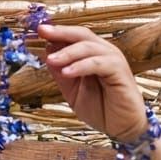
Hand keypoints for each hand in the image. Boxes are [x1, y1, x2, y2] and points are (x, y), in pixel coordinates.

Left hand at [40, 24, 146, 142]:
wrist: (122, 128)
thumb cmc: (101, 109)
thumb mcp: (73, 91)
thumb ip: (61, 74)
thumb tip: (47, 55)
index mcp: (93, 54)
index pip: (74, 37)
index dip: (56, 32)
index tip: (37, 31)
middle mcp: (104, 52)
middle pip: (81, 34)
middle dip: (60, 32)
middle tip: (42, 31)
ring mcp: (113, 60)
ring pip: (89, 47)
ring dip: (68, 53)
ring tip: (51, 60)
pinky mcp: (120, 72)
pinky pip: (98, 64)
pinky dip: (81, 66)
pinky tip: (67, 72)